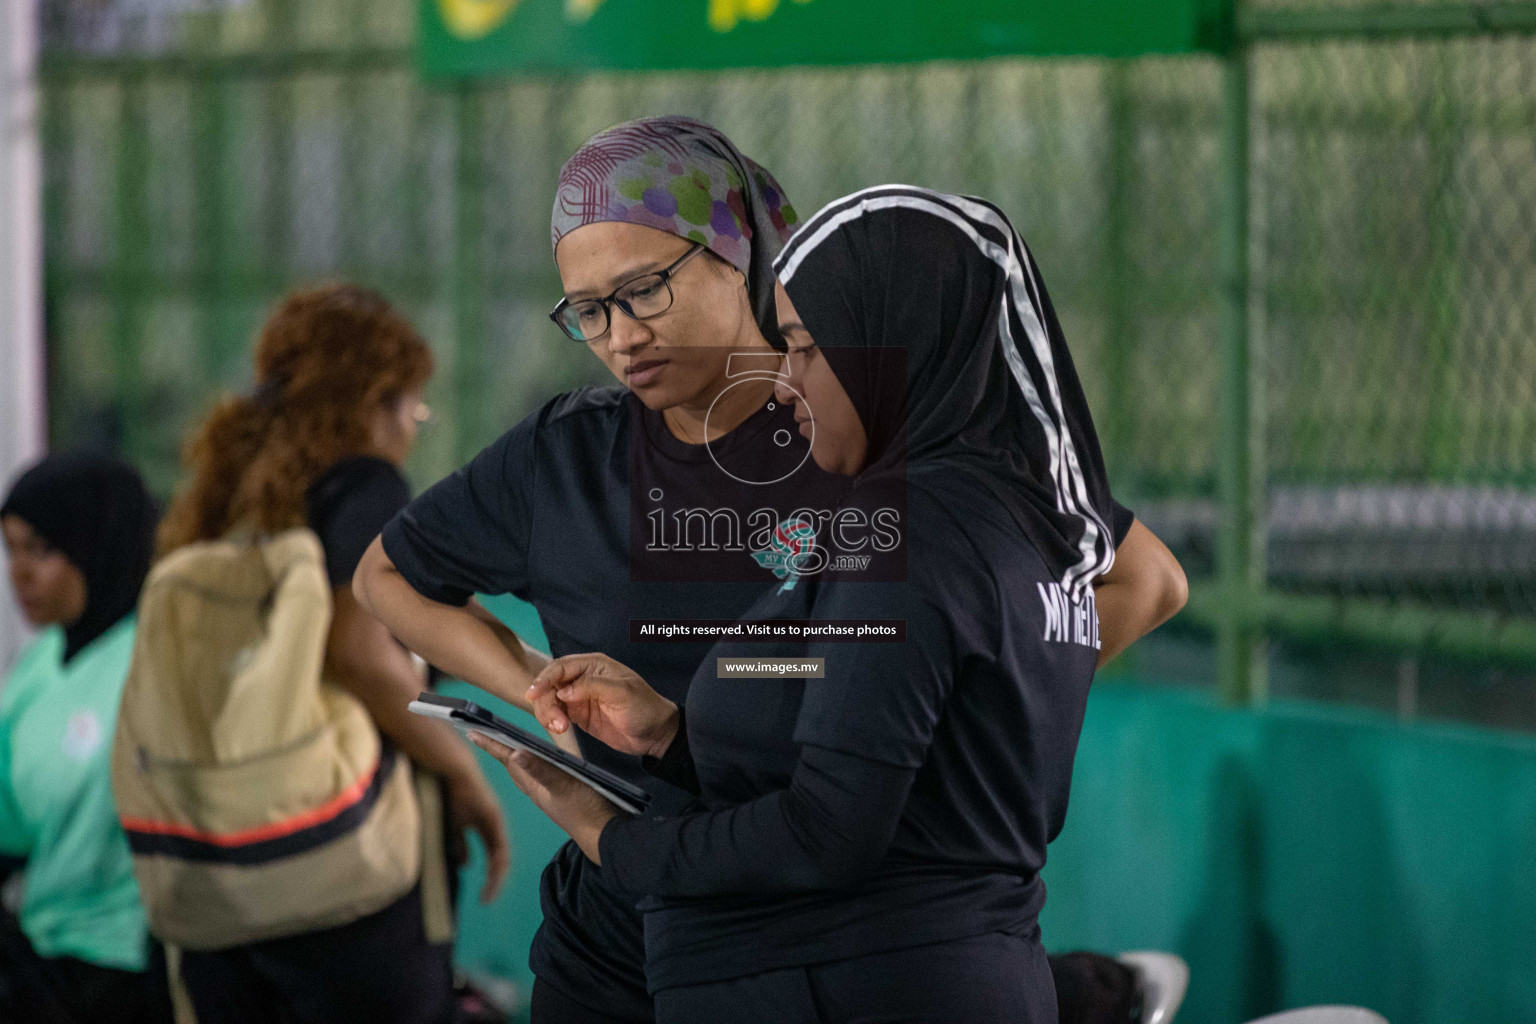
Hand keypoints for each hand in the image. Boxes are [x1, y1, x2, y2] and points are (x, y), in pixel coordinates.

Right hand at [445, 773, 510, 903]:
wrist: (452, 770)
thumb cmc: (451, 794)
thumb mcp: (454, 826)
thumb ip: (460, 844)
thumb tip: (465, 865)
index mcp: (487, 826)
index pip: (493, 854)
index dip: (490, 873)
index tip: (484, 893)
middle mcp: (494, 825)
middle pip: (500, 858)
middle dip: (494, 880)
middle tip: (487, 900)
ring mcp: (496, 821)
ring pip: (501, 855)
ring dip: (495, 876)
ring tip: (488, 893)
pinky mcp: (492, 817)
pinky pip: (498, 844)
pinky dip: (494, 862)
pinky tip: (490, 874)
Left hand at [469, 734, 618, 863]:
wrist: (605, 836)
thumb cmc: (586, 810)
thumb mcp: (563, 785)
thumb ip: (541, 770)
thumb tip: (515, 754)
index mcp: (535, 786)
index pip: (508, 760)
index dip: (491, 745)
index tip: (472, 731)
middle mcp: (539, 790)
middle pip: (513, 767)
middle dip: (499, 750)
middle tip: (484, 737)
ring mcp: (551, 795)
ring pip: (526, 774)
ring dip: (516, 759)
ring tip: (507, 748)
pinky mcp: (565, 797)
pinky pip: (542, 778)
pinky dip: (537, 767)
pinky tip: (544, 766)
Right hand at [527, 654, 678, 758]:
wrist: (655, 734)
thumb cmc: (644, 707)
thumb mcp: (622, 693)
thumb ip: (592, 687)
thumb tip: (563, 691)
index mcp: (593, 666)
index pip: (561, 667)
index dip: (544, 679)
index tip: (533, 694)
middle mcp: (583, 678)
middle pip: (550, 685)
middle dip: (546, 702)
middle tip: (556, 722)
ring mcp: (579, 697)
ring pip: (550, 701)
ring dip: (548, 714)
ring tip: (560, 728)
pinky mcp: (579, 715)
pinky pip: (557, 715)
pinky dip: (552, 722)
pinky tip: (560, 730)